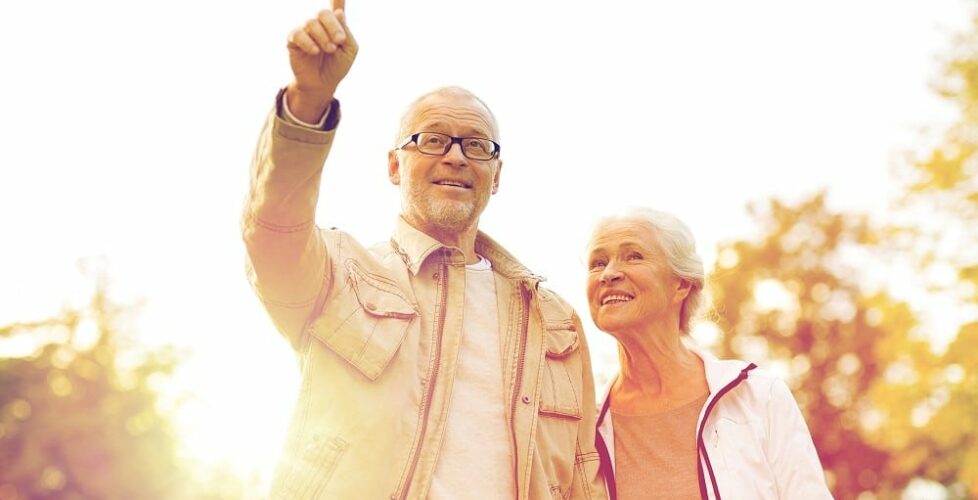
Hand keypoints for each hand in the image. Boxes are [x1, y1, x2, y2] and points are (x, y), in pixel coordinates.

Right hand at [285, 0, 357, 121]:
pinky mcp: (293, 41)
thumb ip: (347, 31)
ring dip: (323, 37)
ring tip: (329, 50)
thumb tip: (339, 12)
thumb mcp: (349, 50)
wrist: (323, 84)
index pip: (336, 7)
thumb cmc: (337, 66)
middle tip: (339, 41)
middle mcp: (319, 25)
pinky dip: (308, 42)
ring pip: (311, 23)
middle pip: (324, 13)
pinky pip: (298, 34)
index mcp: (335, 25)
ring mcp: (305, 31)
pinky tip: (315, 51)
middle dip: (333, 26)